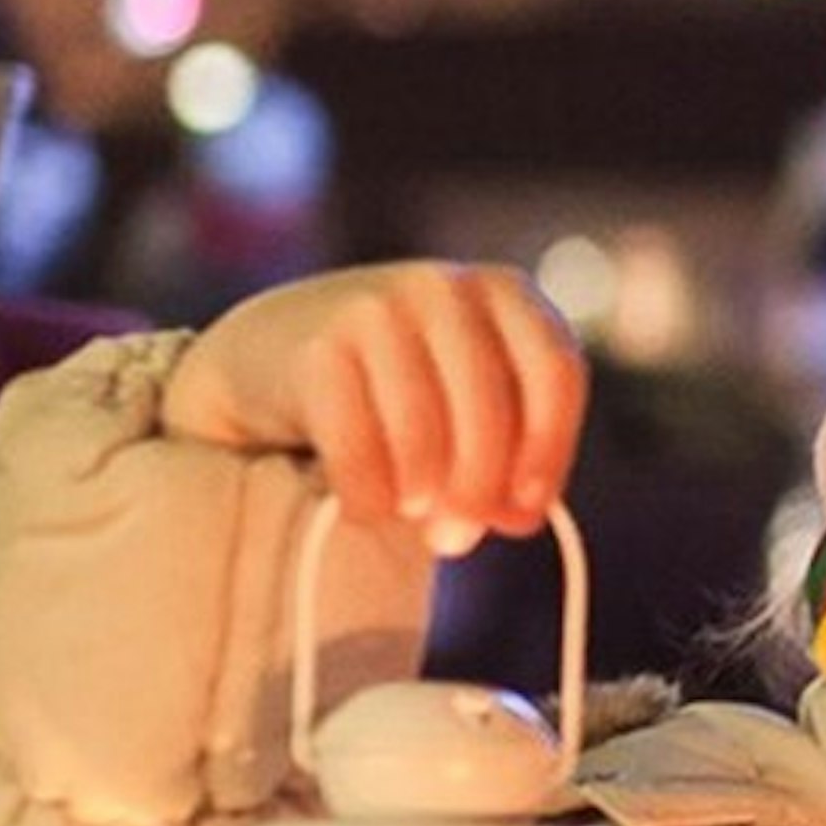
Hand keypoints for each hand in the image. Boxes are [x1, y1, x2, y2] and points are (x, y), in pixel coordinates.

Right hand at [168, 260, 590, 541]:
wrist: (271, 350)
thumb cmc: (394, 387)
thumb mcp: (466, 396)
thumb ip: (506, 448)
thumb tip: (514, 516)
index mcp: (504, 293)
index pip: (554, 374)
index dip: (547, 453)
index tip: (522, 516)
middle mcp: (444, 287)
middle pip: (489, 409)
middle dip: (477, 489)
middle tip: (456, 538)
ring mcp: (378, 306)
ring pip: (424, 433)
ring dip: (421, 497)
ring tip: (411, 516)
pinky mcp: (318, 346)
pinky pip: (358, 446)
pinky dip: (367, 494)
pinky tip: (366, 508)